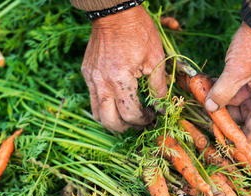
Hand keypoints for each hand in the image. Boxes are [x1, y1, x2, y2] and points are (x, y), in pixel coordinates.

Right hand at [81, 6, 166, 131]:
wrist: (115, 13)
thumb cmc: (138, 32)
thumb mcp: (156, 59)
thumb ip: (159, 88)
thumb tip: (163, 108)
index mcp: (119, 80)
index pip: (130, 114)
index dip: (144, 120)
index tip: (153, 116)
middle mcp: (101, 83)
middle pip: (109, 122)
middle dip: (126, 127)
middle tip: (140, 122)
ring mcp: (91, 78)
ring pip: (97, 114)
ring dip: (112, 121)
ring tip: (127, 117)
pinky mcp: (87, 73)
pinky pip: (93, 98)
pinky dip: (105, 106)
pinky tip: (118, 101)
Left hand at [204, 22, 250, 141]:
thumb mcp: (235, 71)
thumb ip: (222, 92)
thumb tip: (210, 108)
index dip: (239, 136)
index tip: (225, 143)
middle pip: (244, 114)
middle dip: (224, 113)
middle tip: (205, 114)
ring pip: (238, 100)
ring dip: (221, 98)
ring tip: (204, 94)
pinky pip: (237, 87)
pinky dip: (225, 87)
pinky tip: (209, 85)